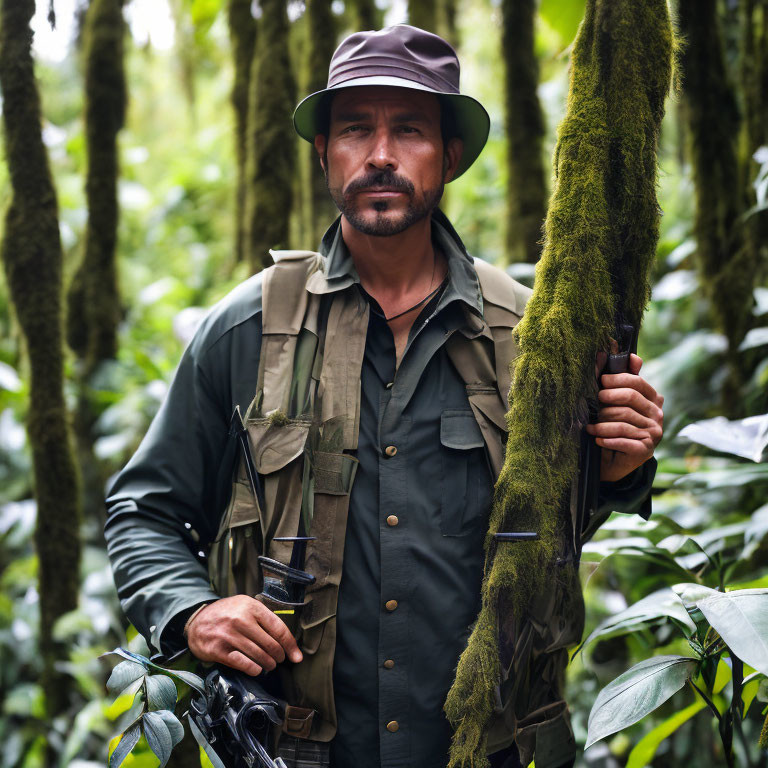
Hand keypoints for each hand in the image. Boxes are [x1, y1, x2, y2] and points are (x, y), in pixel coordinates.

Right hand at [186, 595, 302, 675]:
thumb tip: (286, 640)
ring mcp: (229, 635)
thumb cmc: (227, 614)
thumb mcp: (245, 606)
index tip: (296, 656)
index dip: (290, 644)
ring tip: (269, 665)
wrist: (197, 620)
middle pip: (270, 644)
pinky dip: (254, 669)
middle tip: (279, 660)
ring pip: (258, 655)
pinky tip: (257, 669)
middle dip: (279, 656)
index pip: (278, 628)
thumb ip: (264, 618)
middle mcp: (241, 619)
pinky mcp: (218, 650)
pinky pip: (243, 663)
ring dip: (268, 664)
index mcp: (251, 606)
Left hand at [585, 353, 663, 482]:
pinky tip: (597, 439)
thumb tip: (620, 354)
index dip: (618, 379)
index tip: (601, 382)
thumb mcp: (615, 402)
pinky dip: (607, 439)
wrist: (614, 460)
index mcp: (653, 399)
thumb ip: (619, 379)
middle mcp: (657, 415)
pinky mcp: (646, 450)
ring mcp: (654, 433)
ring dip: (602, 423)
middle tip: (594, 404)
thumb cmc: (613, 425)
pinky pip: (623, 439)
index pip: (637, 382)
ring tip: (590, 426)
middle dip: (608, 399)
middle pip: (630, 398)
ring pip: (623, 420)